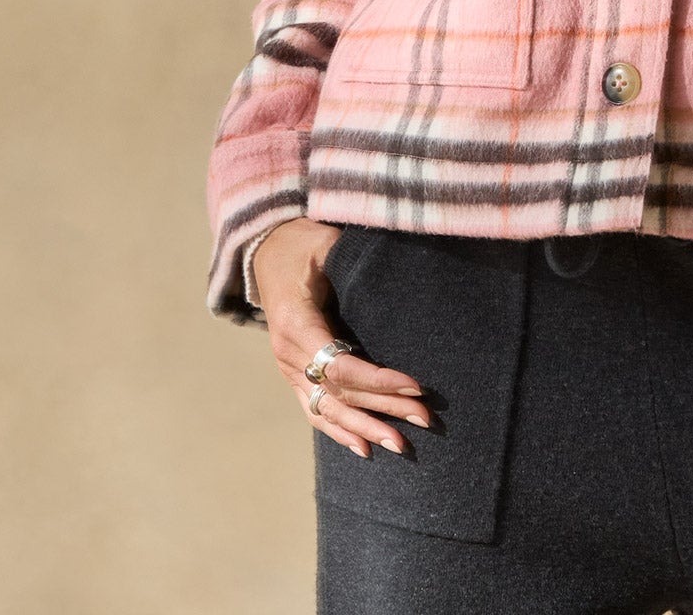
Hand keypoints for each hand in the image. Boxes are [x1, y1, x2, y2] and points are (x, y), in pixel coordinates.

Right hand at [253, 217, 434, 459]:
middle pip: (340, 393)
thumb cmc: (303, 244)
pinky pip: (315, 408)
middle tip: (425, 420)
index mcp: (296, 324)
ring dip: (365, 428)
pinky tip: (365, 447)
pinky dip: (340, 430)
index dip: (378, 380)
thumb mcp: (327, 245)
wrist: (267, 249)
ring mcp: (288, 368)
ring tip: (400, 446)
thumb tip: (395, 272)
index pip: (341, 366)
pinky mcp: (293, 373)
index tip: (416, 386)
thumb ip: (353, 262)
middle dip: (384, 409)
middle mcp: (288, 354)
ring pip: (327, 409)